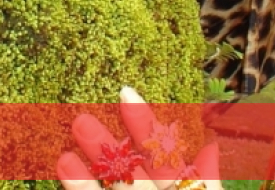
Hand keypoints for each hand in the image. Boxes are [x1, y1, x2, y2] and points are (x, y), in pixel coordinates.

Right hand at [57, 87, 223, 189]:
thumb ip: (207, 183)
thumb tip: (211, 142)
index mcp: (180, 187)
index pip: (161, 149)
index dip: (145, 123)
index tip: (125, 94)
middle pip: (128, 161)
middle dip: (109, 138)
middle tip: (86, 113)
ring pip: (110, 177)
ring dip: (92, 154)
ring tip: (74, 127)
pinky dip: (78, 183)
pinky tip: (63, 162)